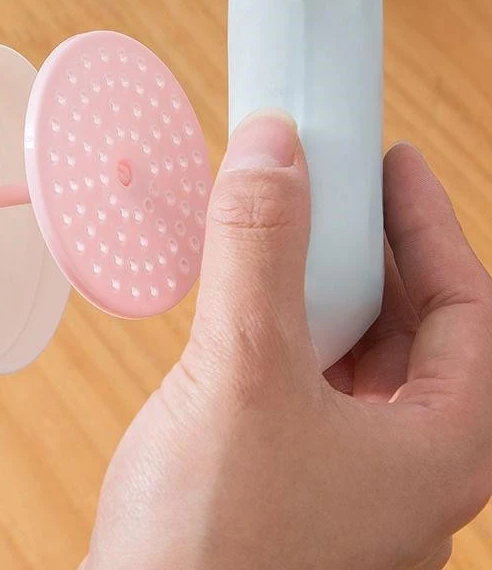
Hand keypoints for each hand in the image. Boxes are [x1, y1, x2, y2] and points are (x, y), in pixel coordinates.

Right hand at [84, 112, 491, 569]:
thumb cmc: (214, 549)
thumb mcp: (243, 373)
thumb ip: (259, 252)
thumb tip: (273, 150)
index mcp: (439, 448)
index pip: (468, 306)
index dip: (430, 223)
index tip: (393, 164)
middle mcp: (403, 465)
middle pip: (412, 327)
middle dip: (372, 250)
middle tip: (331, 190)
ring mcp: (345, 477)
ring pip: (354, 352)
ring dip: (322, 287)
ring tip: (286, 234)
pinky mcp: (288, 478)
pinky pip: (304, 379)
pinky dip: (283, 326)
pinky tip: (245, 305)